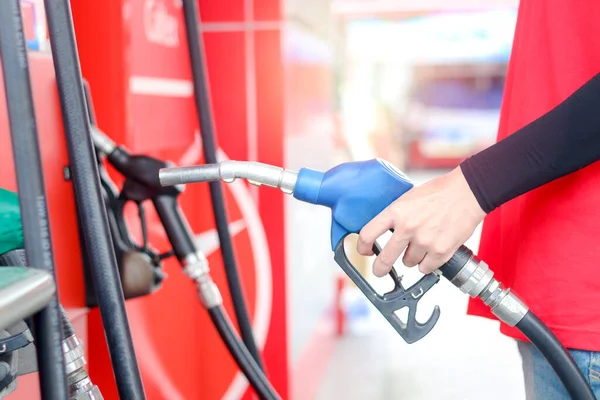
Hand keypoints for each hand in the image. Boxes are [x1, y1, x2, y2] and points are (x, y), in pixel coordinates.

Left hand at [357, 167, 485, 275]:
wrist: (467, 192)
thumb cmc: (439, 193)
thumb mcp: (408, 197)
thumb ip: (396, 215)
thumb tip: (383, 231)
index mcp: (396, 211)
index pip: (368, 234)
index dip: (363, 246)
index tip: (365, 251)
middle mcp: (407, 227)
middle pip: (385, 259)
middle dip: (380, 268)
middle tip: (380, 270)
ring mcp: (424, 241)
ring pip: (408, 263)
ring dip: (412, 258)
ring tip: (422, 244)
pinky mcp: (440, 251)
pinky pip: (426, 267)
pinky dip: (428, 263)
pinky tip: (432, 251)